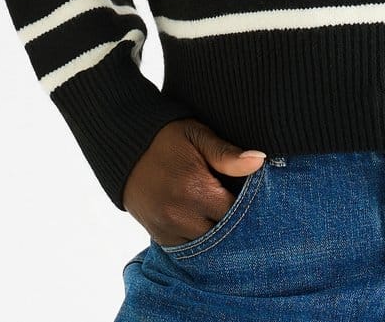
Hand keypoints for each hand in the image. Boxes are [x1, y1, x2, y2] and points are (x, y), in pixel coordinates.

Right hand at [123, 117, 267, 245]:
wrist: (125, 148)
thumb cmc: (166, 138)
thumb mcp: (197, 136)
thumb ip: (227, 154)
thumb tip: (259, 161)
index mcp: (195, 189)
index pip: (236, 212)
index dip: (247, 203)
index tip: (246, 192)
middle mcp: (180, 215)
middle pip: (223, 233)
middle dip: (233, 221)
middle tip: (234, 202)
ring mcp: (167, 229)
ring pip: (206, 245)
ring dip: (216, 232)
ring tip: (217, 210)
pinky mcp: (158, 236)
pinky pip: (188, 249)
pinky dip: (198, 238)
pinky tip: (203, 220)